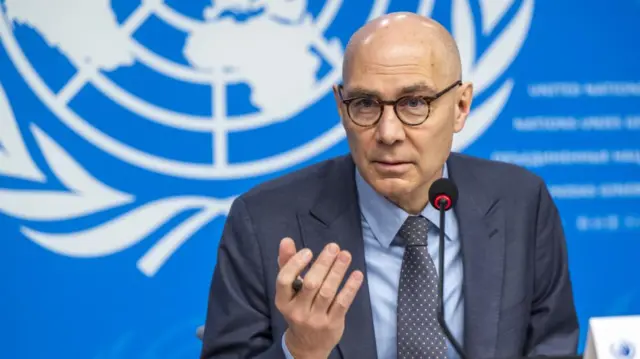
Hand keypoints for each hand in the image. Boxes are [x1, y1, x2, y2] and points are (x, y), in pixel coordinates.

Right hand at [275, 238, 363, 358]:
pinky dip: (350, 288)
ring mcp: (315, 319)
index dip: (296, 264)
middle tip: (334, 247)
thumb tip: (286, 240)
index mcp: (283, 301)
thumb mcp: (289, 290)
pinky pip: (342, 303)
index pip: (284, 280)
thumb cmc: (298, 308)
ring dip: (337, 272)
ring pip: (327, 292)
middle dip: (323, 264)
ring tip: (345, 255)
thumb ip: (287, 264)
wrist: (307, 345)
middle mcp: (297, 311)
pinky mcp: (332, 324)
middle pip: (310, 284)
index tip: (309, 251)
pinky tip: (357, 274)